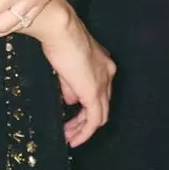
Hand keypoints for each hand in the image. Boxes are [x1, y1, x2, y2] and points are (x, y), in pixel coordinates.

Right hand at [29, 0, 115, 146]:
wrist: (61, 30)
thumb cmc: (60, 39)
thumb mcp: (66, 65)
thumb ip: (71, 84)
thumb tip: (70, 100)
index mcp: (103, 64)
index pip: (99, 90)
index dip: (87, 104)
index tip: (72, 113)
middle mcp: (108, 74)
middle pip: (102, 105)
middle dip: (85, 120)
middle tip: (69, 130)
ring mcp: (103, 84)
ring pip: (100, 115)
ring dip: (84, 129)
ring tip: (69, 137)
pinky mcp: (94, 93)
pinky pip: (94, 120)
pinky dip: (85, 132)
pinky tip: (74, 139)